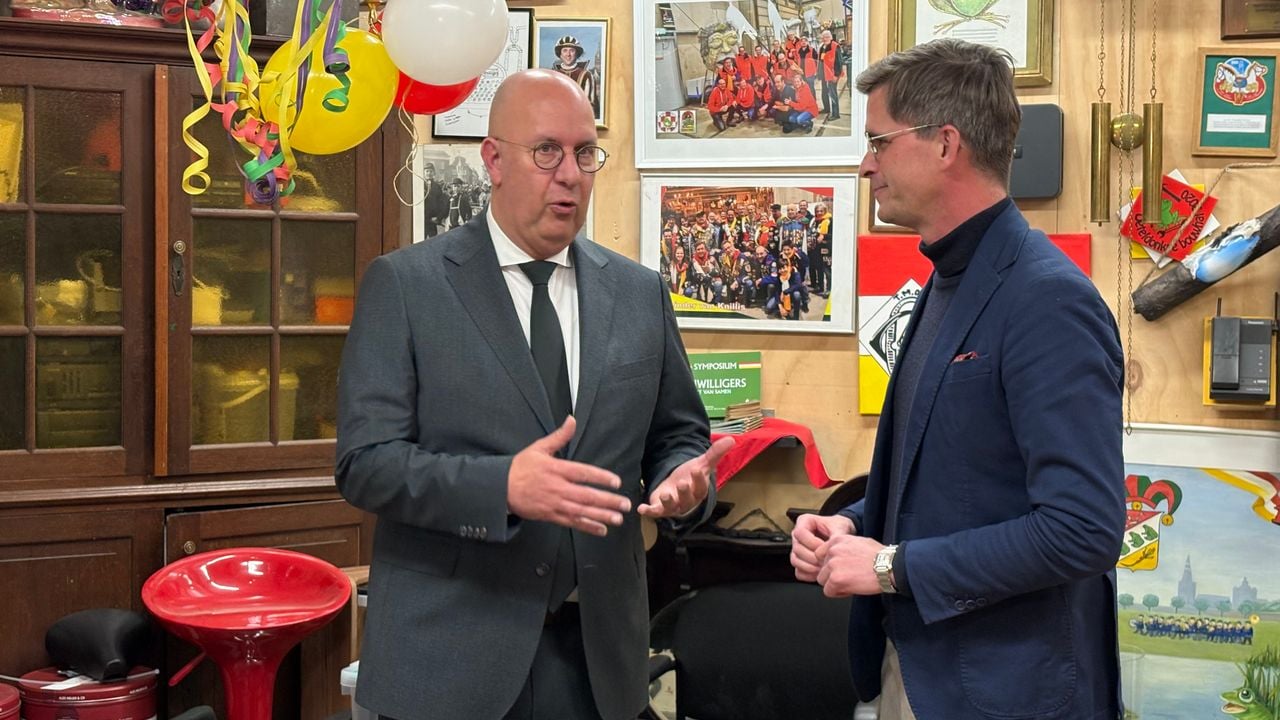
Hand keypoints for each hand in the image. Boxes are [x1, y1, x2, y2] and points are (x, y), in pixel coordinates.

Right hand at [507, 416, 630, 535]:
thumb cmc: (521, 467)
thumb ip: (559, 436)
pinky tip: (602, 529)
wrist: (500, 489)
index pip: (583, 473)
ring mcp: (555, 504)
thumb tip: (572, 420)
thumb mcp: (539, 448)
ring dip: (601, 516)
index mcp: (556, 469)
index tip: (616, 482)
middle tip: (625, 504)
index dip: (600, 478)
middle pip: (587, 496)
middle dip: (608, 501)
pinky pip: (572, 522)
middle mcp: (558, 488)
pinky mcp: (551, 516)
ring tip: (618, 518)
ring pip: (582, 511)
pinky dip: (587, 526)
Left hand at [637, 436, 735, 517]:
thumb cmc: (691, 476)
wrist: (677, 486)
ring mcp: (673, 506)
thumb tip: (731, 439)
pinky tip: (641, 508)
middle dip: (685, 492)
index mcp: (698, 490)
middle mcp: (687, 501)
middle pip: (687, 498)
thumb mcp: (702, 464)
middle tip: (682, 483)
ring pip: (672, 506)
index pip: (701, 487)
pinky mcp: (660, 508)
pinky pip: (655, 512)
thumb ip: (715, 453)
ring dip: (668, 502)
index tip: (697, 469)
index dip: (699, 479)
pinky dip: (649, 511)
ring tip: (664, 494)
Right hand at [790, 513, 854, 581]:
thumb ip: (836, 536)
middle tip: (826, 560)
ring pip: (795, 561)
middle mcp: (798, 536)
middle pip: (797, 548)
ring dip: (810, 567)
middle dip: (812, 557)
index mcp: (804, 522)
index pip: (799, 533)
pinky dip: (808, 575)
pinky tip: (820, 573)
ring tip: (824, 568)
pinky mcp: (801, 562)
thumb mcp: (840, 527)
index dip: (811, 542)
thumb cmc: (839, 527)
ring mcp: (797, 550)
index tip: (823, 547)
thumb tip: (831, 548)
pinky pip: (799, 572)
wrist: (842, 534)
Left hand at [815, 535, 883, 596]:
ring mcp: (833, 565)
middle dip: (833, 575)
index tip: (840, 569)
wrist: (890, 566)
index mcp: (837, 540)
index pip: (820, 554)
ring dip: (834, 584)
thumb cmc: (880, 556)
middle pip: (822, 568)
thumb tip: (838, 557)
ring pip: (822, 580)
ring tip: (850, 583)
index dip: (830, 564)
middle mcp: (832, 550)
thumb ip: (844, 548)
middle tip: (849, 577)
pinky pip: (828, 591)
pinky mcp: (835, 579)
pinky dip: (838, 593)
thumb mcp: (859, 542)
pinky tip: (851, 589)